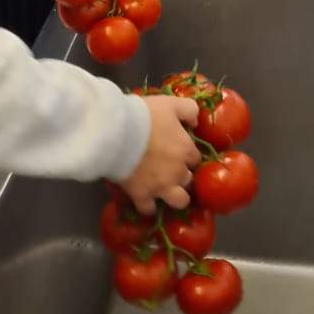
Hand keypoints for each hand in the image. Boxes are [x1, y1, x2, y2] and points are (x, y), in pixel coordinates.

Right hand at [121, 94, 201, 212]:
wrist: (117, 132)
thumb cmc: (145, 115)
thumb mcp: (171, 103)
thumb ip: (189, 110)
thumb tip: (195, 123)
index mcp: (186, 150)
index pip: (195, 158)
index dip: (187, 156)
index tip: (178, 152)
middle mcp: (178, 172)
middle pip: (188, 180)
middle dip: (182, 176)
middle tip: (170, 170)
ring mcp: (161, 186)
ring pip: (178, 201)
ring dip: (174, 197)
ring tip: (164, 191)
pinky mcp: (141, 195)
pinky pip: (149, 209)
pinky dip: (147, 206)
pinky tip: (144, 199)